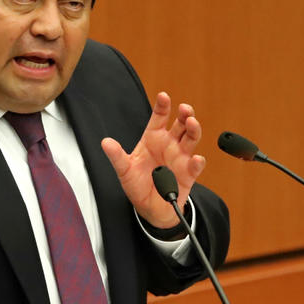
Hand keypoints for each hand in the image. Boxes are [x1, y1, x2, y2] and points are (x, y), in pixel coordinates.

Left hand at [101, 92, 205, 227]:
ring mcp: (180, 157)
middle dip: (185, 114)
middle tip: (185, 109)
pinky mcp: (188, 173)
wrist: (149, 207)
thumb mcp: (124, 170)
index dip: (162, 106)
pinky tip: (195, 159)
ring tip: (192, 124)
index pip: (159, 117)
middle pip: (180, 124)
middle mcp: (169, 144)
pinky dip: (197, 162)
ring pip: (192, 138)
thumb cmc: (137, 184)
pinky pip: (195, 165)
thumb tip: (105, 143)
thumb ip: (117, 156)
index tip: (163, 96)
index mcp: (153, 138)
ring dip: (194, 130)